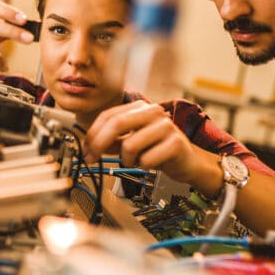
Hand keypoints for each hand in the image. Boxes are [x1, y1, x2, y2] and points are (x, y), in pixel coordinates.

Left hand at [83, 101, 201, 182]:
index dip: (92, 134)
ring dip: (126, 160)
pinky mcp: (175, 144)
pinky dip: (143, 166)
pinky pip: (146, 160)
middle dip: (99, 144)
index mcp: (140, 108)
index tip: (86, 150)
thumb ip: (112, 141)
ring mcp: (166, 126)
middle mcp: (153, 112)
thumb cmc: (159, 149)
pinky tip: (151, 164)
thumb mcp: (131, 142)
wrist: (188, 161)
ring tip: (135, 161)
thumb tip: (89, 145)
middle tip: (92, 159)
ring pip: (130, 145)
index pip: (108, 116)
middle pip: (116, 124)